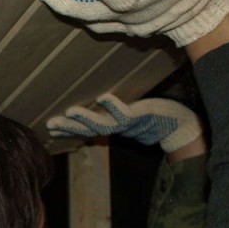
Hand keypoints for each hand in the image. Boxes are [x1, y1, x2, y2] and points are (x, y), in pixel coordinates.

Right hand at [47, 94, 201, 153]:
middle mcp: (116, 128)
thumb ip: (116, 116)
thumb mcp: (132, 119)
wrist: (179, 127)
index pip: (85, 130)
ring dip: (85, 120)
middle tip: (51, 124)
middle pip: (89, 130)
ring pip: (102, 124)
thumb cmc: (154, 120)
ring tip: (69, 112)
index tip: (50, 128)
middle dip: (69, 127)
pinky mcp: (138, 117)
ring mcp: (127, 124)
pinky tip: (102, 97)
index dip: (68, 129)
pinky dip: (113, 106)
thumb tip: (101, 107)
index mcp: (112, 128)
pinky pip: (124, 112)